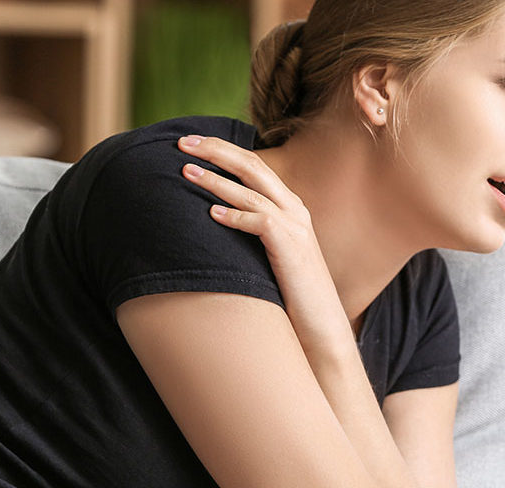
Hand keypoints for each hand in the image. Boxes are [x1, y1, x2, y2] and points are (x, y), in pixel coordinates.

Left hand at [177, 134, 353, 353]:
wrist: (322, 328)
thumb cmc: (290, 295)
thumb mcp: (269, 255)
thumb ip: (250, 232)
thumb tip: (211, 218)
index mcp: (290, 206)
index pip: (254, 165)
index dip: (221, 150)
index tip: (190, 142)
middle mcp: (295, 209)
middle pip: (253, 166)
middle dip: (216, 150)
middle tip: (182, 142)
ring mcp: (296, 227)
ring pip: (251, 191)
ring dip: (215, 179)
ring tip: (185, 170)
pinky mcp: (291, 248)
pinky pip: (260, 222)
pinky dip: (235, 215)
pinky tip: (211, 212)